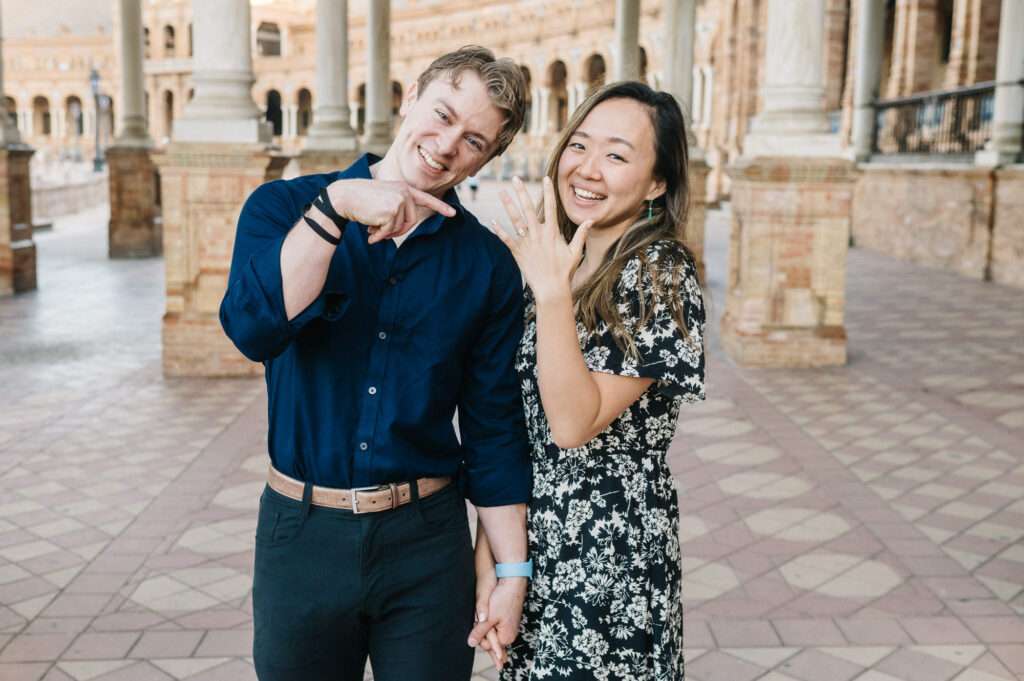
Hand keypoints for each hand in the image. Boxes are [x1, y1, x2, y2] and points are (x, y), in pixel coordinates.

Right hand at [324, 179, 454, 243]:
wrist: (345, 196)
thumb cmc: (361, 199)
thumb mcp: (383, 198)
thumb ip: (397, 208)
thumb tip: (404, 226)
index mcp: (403, 188)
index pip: (426, 199)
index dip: (440, 208)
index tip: (452, 214)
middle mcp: (404, 193)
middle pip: (411, 221)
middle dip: (397, 231)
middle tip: (381, 233)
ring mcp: (399, 201)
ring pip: (400, 227)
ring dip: (385, 233)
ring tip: (372, 227)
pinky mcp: (392, 211)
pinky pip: (390, 230)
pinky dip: (380, 235)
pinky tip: (369, 230)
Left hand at [473, 568, 507, 668]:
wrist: (512, 581)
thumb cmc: (503, 598)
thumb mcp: (489, 617)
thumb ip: (480, 632)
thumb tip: (471, 643)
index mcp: (506, 637)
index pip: (487, 645)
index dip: (479, 636)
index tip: (478, 623)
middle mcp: (509, 634)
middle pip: (489, 639)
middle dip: (481, 629)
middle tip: (481, 616)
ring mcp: (508, 626)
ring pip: (490, 630)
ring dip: (484, 623)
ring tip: (486, 611)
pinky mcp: (506, 619)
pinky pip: (494, 623)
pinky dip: (489, 619)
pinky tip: (488, 609)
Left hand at [489, 176, 591, 301]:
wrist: (551, 288)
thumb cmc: (565, 271)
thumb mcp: (576, 252)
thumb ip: (581, 234)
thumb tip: (590, 220)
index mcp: (552, 232)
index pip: (550, 206)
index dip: (548, 191)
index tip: (545, 178)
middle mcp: (538, 234)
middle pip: (528, 208)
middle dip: (521, 192)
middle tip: (515, 178)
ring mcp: (527, 243)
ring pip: (515, 220)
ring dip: (508, 205)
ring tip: (501, 192)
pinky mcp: (518, 252)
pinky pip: (506, 239)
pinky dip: (499, 231)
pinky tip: (492, 221)